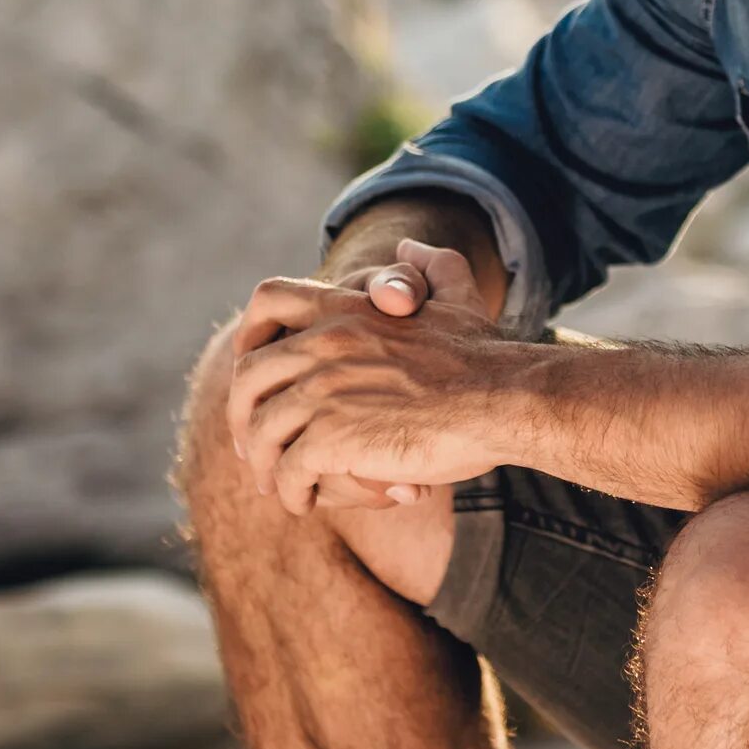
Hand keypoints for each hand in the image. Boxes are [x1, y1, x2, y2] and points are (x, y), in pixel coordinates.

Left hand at [225, 241, 530, 516]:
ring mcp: (324, 391)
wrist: (505, 398)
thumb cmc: (485, 357)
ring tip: (277, 485)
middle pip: (248, 377)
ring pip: (261, 431)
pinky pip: (289, 469)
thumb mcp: (456, 295)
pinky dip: (289, 491)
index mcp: (345, 309)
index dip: (249, 335)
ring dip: (263, 463)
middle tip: (254, 445)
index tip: (254, 371)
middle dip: (243, 414)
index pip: (268, 301)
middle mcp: (324, 343)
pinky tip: (303, 502)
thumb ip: (430, 266)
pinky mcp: (333, 437)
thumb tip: (410, 245)